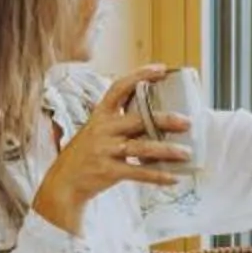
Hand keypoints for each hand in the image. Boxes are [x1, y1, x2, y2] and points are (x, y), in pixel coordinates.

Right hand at [29, 67, 191, 232]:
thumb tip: (156, 117)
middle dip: (164, 119)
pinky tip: (173, 178)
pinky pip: (138, 173)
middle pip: (137, 119)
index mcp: (100, 115)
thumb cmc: (86, 154)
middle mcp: (102, 129)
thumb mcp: (96, 130)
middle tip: (187, 122)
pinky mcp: (108, 171)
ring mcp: (105, 150)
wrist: (64, 182)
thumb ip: (119, 122)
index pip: (119, 87)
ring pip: (141, 148)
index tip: (162, 69)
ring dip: (167, 150)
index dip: (140, 75)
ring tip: (187, 153)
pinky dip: (157, 176)